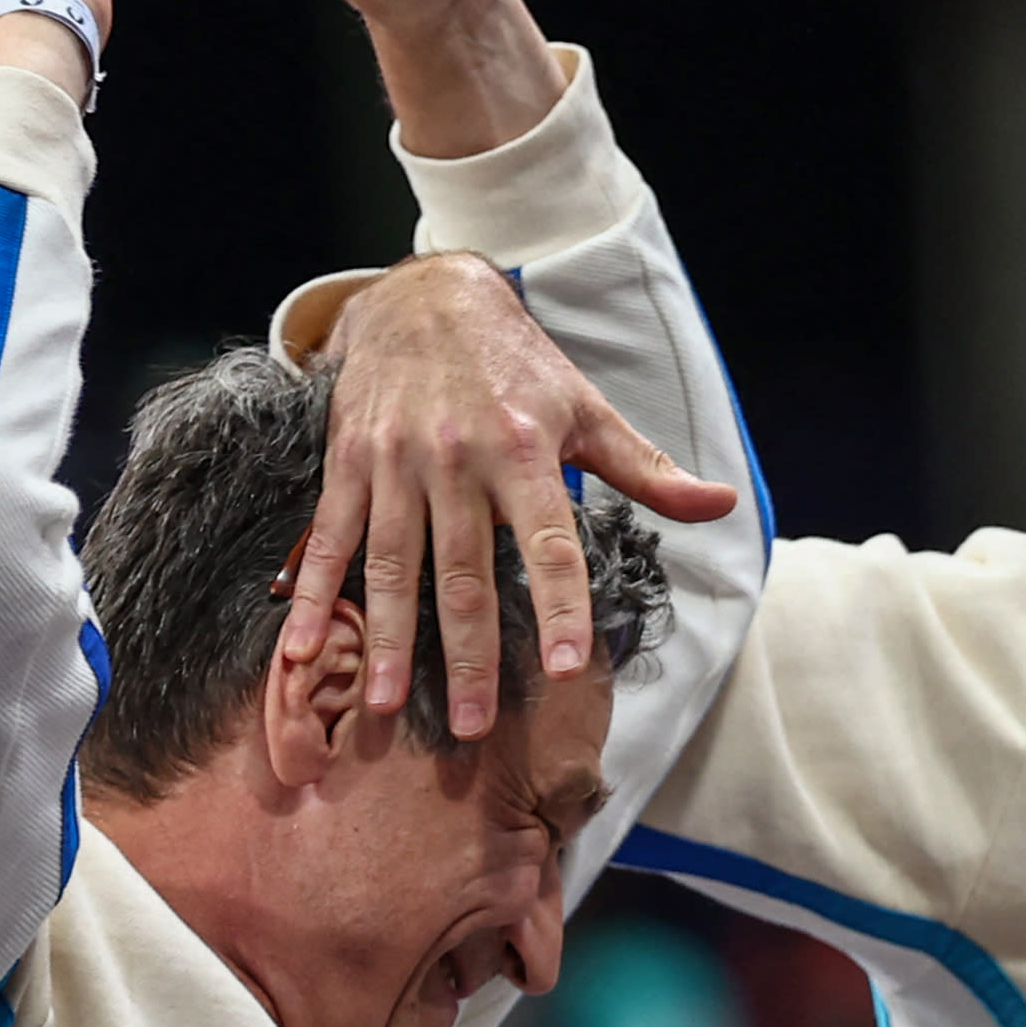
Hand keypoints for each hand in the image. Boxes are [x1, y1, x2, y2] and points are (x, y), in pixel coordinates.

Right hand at [282, 257, 738, 734]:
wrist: (425, 298)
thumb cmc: (518, 365)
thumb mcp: (588, 407)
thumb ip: (648, 470)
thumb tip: (723, 505)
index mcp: (525, 451)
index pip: (550, 544)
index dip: (559, 606)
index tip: (566, 668)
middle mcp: (457, 460)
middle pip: (463, 572)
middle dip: (466, 655)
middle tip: (471, 728)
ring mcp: (395, 463)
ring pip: (392, 565)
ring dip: (386, 640)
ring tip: (385, 705)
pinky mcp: (348, 463)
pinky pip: (330, 538)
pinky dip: (314, 595)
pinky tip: (301, 649)